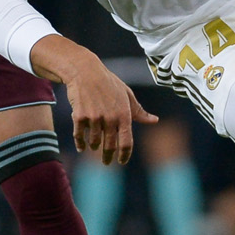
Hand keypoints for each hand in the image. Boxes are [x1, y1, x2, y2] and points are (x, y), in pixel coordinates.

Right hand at [62, 49, 157, 164]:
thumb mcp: (127, 95)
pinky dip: (80, 143)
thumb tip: (154, 120)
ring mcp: (94, 118)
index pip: (126, 141)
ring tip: (94, 147)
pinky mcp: (79, 117)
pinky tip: (82, 147)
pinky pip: (79, 135)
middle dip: (108, 157)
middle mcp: (110, 118)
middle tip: (107, 162)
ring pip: (94, 141)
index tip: (122, 161)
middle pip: (110, 146)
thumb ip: (139, 111)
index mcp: (124, 114)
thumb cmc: (108, 83)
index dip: (124, 155)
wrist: (85, 72)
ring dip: (94, 146)